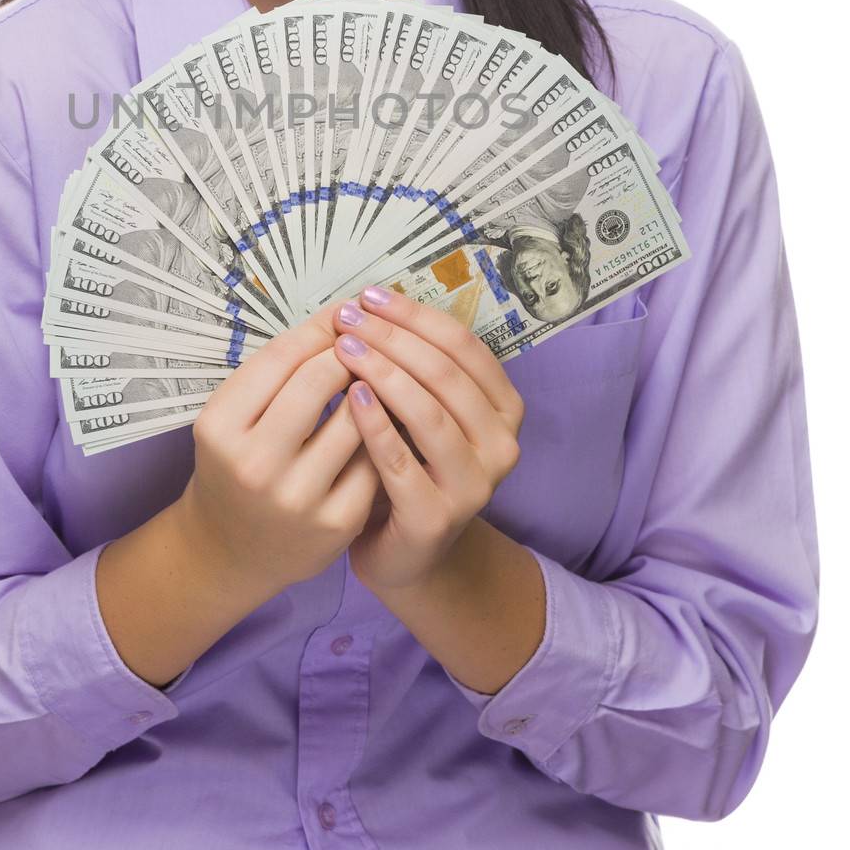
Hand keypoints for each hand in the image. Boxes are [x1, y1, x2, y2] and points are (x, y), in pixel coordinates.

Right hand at [177, 300, 381, 599]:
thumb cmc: (235, 466)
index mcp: (220, 426)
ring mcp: (297, 497)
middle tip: (364, 342)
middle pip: (318, 380)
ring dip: (372, 388)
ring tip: (377, 377)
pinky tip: (382, 422)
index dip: (319, 328)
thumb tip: (341, 315)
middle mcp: (254, 463)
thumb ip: (277, 370)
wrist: (231, 552)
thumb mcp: (232, 417)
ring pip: (355, 417)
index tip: (343, 315)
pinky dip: (381, 433)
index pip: (281, 356)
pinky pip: (373, 458)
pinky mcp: (336, 523)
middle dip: (350, 351)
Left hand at [334, 286, 525, 591]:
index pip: (462, 345)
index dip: (415, 315)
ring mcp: (474, 485)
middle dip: (392, 338)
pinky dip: (375, 425)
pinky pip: (401, 462)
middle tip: (347, 318)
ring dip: (384, 374)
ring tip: (344, 349)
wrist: (406, 552)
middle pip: (445, 374)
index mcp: (504, 407)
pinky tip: (349, 397)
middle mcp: (501, 445)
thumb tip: (371, 301)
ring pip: (429, 414)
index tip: (369, 296)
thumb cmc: (409, 464)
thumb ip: (413, 364)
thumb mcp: (421, 409)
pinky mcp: (437, 518)